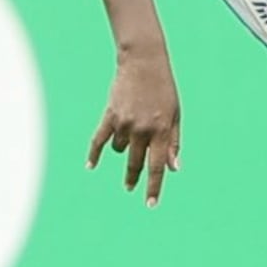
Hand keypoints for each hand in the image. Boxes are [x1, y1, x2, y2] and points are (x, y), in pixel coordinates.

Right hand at [87, 51, 180, 207]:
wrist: (144, 62)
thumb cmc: (164, 89)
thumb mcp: (176, 114)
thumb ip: (174, 142)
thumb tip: (174, 169)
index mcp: (163, 130)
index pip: (158, 166)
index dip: (154, 187)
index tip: (150, 204)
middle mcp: (143, 129)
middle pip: (136, 163)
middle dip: (133, 178)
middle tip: (129, 188)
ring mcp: (125, 123)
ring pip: (119, 149)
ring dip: (123, 149)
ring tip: (130, 131)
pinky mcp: (110, 116)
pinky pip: (99, 140)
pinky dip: (94, 154)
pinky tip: (91, 166)